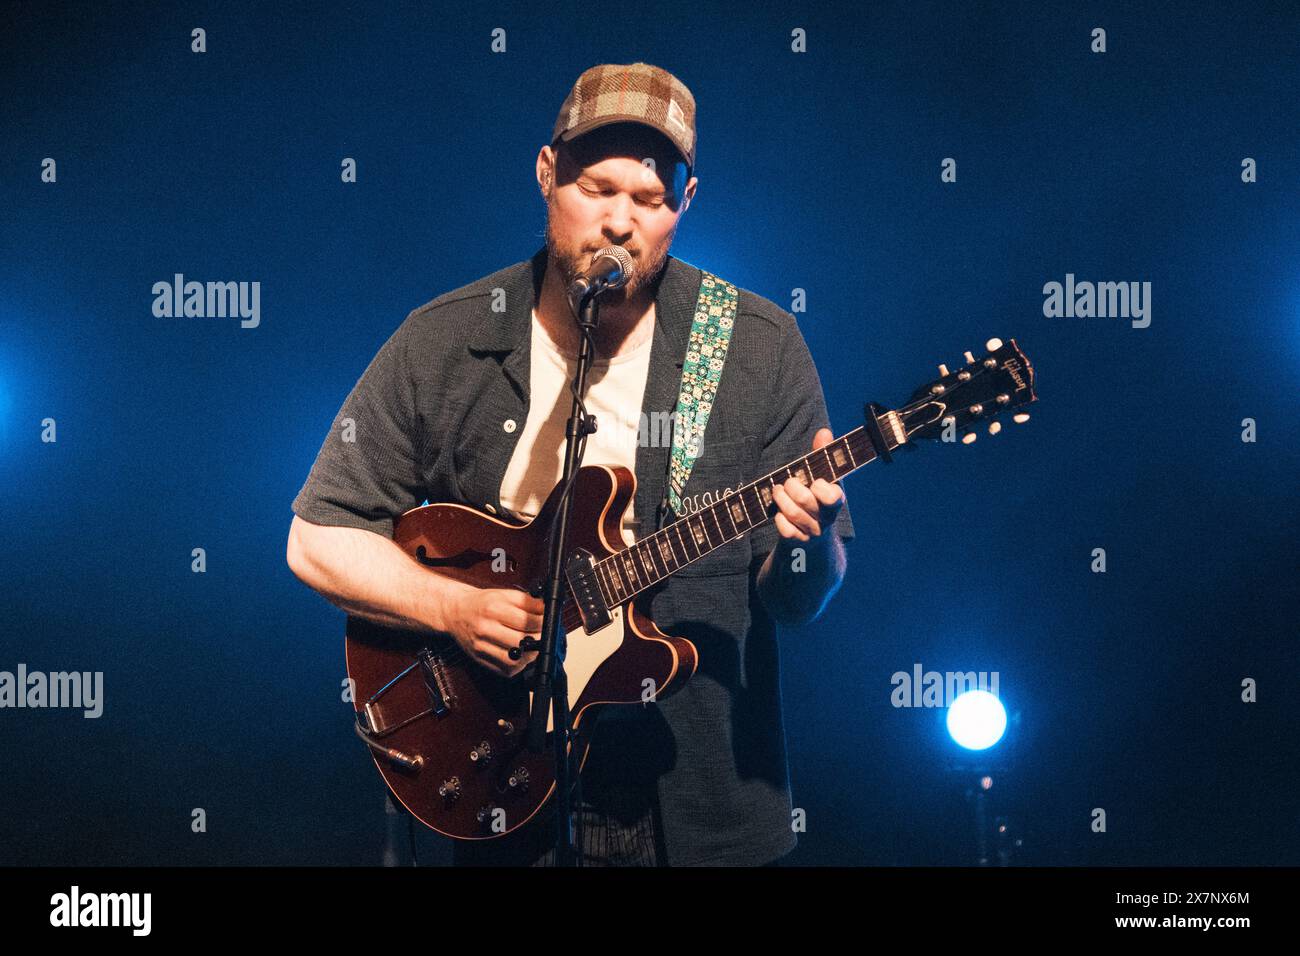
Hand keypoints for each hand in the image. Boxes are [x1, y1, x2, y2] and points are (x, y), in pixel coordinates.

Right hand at [443, 586, 543, 677]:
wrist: (456, 612)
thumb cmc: (482, 603)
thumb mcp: (504, 594)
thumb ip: (527, 601)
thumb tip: (546, 609)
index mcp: (493, 609)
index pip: (525, 621)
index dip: (542, 623)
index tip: (546, 621)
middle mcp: (485, 628)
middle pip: (520, 641)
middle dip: (538, 639)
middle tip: (542, 635)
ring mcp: (481, 646)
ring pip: (513, 660)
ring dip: (529, 656)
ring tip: (532, 647)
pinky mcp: (480, 659)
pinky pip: (504, 670)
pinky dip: (517, 666)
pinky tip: (520, 655)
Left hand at [770, 427, 845, 542]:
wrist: (814, 540)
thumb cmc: (816, 500)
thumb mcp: (822, 479)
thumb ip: (822, 455)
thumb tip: (824, 431)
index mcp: (836, 500)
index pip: (832, 496)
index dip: (820, 487)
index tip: (814, 481)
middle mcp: (827, 517)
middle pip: (805, 500)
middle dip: (791, 486)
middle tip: (787, 483)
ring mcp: (813, 531)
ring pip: (793, 514)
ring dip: (781, 499)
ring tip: (777, 491)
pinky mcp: (799, 542)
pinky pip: (786, 531)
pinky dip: (779, 520)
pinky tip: (778, 514)